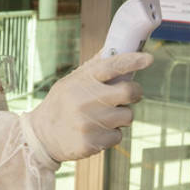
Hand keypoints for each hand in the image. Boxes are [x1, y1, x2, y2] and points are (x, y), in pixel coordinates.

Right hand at [25, 52, 152, 161]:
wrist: (41, 136)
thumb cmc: (61, 105)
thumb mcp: (71, 82)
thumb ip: (93, 68)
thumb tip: (115, 48)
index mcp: (82, 81)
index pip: (113, 66)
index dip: (133, 61)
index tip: (148, 59)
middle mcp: (86, 100)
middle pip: (129, 92)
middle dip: (135, 93)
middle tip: (130, 95)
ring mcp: (90, 122)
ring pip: (127, 116)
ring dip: (121, 116)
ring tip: (104, 117)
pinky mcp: (92, 142)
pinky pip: (118, 136)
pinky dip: (112, 134)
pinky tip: (96, 132)